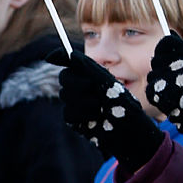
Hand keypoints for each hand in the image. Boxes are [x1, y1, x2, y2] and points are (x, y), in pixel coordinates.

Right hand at [53, 50, 163, 171]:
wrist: (129, 128)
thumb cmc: (122, 103)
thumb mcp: (106, 81)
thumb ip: (87, 67)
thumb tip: (70, 54)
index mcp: (88, 74)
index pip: (69, 63)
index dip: (60, 58)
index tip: (53, 59)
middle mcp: (80, 87)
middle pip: (64, 78)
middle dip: (77, 83)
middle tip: (92, 87)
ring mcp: (75, 103)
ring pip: (65, 96)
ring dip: (83, 101)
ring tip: (99, 106)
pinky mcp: (74, 118)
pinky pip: (68, 113)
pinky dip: (81, 115)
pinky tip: (93, 118)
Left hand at [147, 33, 182, 150]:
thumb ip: (182, 47)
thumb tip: (169, 32)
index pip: (166, 43)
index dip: (164, 49)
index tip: (167, 55)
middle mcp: (177, 64)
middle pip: (156, 58)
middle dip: (161, 66)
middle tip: (172, 75)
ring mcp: (166, 78)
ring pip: (152, 74)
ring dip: (159, 80)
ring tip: (173, 87)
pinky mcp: (157, 92)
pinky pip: (151, 87)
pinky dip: (158, 91)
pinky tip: (169, 95)